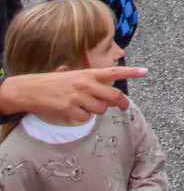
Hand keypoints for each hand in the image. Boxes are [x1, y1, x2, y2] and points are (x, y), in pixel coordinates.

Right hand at [0, 66, 141, 123]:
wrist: (31, 89)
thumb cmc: (55, 83)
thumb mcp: (75, 76)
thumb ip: (92, 83)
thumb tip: (110, 96)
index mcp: (88, 73)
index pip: (114, 72)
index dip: (130, 72)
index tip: (145, 71)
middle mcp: (86, 84)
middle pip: (113, 96)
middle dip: (121, 103)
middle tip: (124, 107)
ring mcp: (78, 97)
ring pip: (100, 110)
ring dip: (96, 111)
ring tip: (83, 105)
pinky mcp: (69, 109)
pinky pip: (85, 119)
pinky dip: (82, 118)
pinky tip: (72, 112)